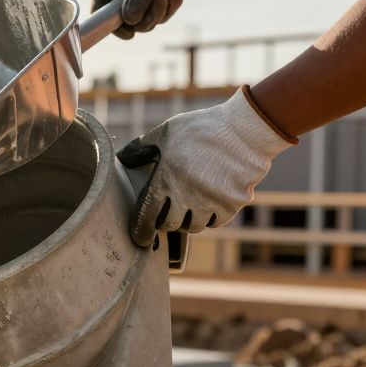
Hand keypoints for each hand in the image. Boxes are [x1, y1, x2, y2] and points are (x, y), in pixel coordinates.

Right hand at [93, 0, 216, 38]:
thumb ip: (137, 3)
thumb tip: (130, 23)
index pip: (100, 6)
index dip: (110, 23)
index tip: (129, 34)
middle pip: (127, 18)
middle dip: (148, 15)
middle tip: (161, 2)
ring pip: (146, 18)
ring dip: (163, 10)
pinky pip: (161, 13)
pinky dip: (171, 5)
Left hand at [116, 87, 294, 247]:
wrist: (244, 128)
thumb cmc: (201, 128)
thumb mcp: (165, 133)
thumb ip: (141, 149)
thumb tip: (121, 159)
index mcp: (166, 180)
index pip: (147, 216)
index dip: (142, 230)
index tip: (141, 238)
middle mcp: (187, 195)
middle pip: (171, 225)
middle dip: (166, 222)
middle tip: (167, 215)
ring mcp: (211, 201)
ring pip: (194, 226)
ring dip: (189, 220)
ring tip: (189, 208)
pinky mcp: (233, 203)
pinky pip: (217, 222)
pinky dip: (211, 218)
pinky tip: (209, 205)